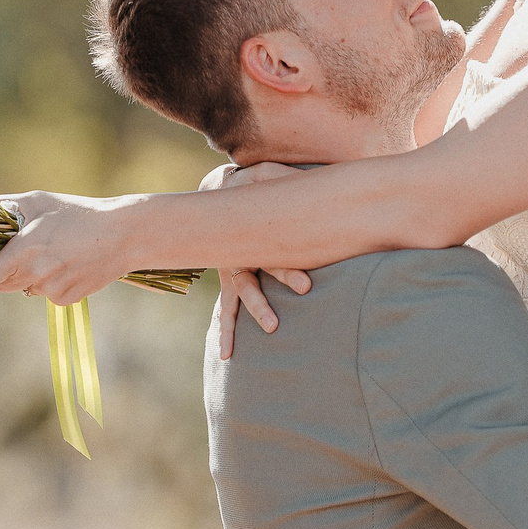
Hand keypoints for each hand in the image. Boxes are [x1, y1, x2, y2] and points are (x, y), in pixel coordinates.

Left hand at [0, 191, 134, 304]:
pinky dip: (53, 284)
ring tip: (54, 253)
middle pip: (3, 284)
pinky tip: (69, 265)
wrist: (123, 234)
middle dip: (6, 271)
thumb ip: (6, 207)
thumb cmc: (79, 213)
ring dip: (31, 276)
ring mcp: (52, 289)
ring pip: (26, 289)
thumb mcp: (40, 201)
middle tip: (25, 251)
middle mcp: (35, 273)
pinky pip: (48, 295)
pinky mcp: (67, 299)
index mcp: (23, 250)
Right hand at [201, 161, 310, 357]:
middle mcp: (238, 255)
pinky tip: (226, 354)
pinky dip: (225, 329)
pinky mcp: (229, 277)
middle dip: (263, 303)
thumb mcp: (264, 174)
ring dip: (239, 323)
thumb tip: (313, 181)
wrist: (214, 193)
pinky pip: (226, 306)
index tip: (307, 288)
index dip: (288, 271)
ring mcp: (231, 268)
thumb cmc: (248, 183)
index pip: (271, 255)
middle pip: (250, 282)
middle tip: (277, 324)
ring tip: (238, 350)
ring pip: (236, 298)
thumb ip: (285, 177)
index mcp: (250, 234)